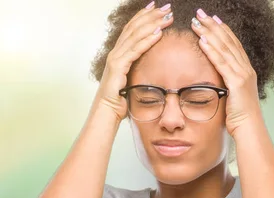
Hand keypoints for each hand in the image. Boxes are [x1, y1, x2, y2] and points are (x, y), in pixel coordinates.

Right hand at [94, 1, 173, 123]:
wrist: (107, 112)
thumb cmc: (120, 99)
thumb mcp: (133, 79)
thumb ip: (139, 68)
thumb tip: (153, 64)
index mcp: (120, 53)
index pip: (132, 29)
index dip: (144, 16)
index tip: (157, 8)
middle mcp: (116, 52)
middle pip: (134, 27)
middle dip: (151, 15)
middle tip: (166, 7)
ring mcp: (116, 58)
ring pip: (135, 35)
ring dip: (152, 24)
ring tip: (166, 16)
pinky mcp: (117, 67)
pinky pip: (135, 51)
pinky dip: (147, 40)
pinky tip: (158, 33)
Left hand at [190, 9, 261, 135]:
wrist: (249, 129)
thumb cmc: (240, 117)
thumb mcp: (233, 97)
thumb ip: (227, 85)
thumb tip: (216, 81)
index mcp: (246, 71)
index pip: (234, 44)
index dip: (223, 30)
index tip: (212, 19)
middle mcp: (246, 69)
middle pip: (229, 42)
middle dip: (214, 26)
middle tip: (201, 13)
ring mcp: (243, 75)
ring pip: (225, 49)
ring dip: (210, 34)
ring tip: (197, 23)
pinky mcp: (237, 83)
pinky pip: (222, 63)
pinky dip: (212, 51)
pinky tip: (202, 41)